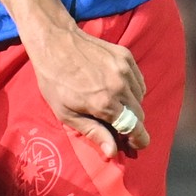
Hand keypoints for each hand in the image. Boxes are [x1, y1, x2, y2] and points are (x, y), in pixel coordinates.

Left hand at [24, 18, 149, 156]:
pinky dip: (132, 89)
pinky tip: (117, 89)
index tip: (136, 145)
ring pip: (140, 97)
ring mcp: (124, 69)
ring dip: (132, 106)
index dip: (140, 140)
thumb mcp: (66, 113)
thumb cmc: (55, 81)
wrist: (55, 42)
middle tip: (118, 127)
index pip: (135, 127)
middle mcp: (119, 86)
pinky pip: (138, 80)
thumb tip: (113, 152)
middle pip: (139, 114)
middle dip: (133, 125)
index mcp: (104, 103)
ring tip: (115, 106)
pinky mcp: (126, 56)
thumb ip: (93, 132)